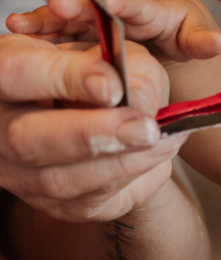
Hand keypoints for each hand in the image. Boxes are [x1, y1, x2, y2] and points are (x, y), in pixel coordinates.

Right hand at [0, 0, 220, 221]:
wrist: (103, 118)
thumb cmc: (98, 77)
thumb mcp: (111, 54)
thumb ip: (126, 66)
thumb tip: (141, 99)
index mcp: (2, 73)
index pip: (18, 74)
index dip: (67, 79)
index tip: (115, 86)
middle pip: (27, 139)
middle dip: (93, 134)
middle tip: (146, 127)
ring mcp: (20, 173)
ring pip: (60, 180)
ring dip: (122, 161)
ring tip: (164, 138)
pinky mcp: (54, 205)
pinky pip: (90, 201)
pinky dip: (132, 178)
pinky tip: (158, 155)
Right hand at [11, 0, 220, 63]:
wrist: (170, 42)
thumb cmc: (185, 34)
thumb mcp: (197, 38)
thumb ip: (201, 41)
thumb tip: (217, 43)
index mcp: (149, 8)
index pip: (134, 5)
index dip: (119, 4)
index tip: (107, 4)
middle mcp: (117, 10)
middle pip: (93, 9)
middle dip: (73, 9)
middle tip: (53, 9)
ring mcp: (96, 23)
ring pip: (68, 20)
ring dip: (45, 22)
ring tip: (19, 25)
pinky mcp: (80, 37)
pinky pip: (57, 35)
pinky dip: (38, 36)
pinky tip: (14, 39)